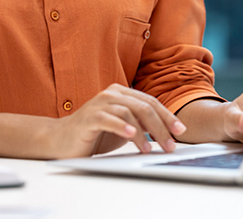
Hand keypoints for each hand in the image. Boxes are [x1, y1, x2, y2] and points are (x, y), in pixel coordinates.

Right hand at [47, 83, 185, 158]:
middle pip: (144, 107)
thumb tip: (169, 132)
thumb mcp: (124, 128)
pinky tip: (131, 135)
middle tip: (170, 144)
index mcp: (123, 93)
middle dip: (161, 126)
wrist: (61, 140)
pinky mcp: (88, 117)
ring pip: (129, 112)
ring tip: (149, 149)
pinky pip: (108, 119)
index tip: (180, 131)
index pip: (151, 103)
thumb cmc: (95, 134)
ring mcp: (100, 103)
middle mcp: (112, 94)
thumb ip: (142, 125)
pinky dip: (121, 126)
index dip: (168, 116)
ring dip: (142, 133)